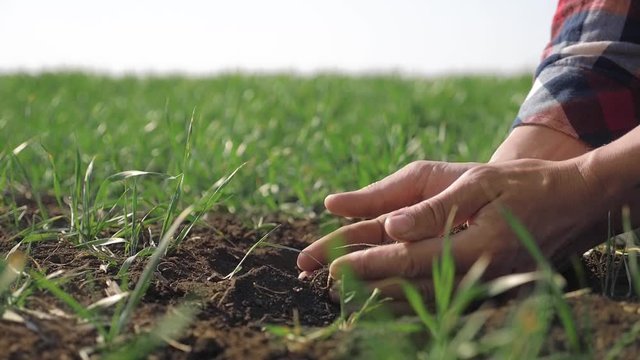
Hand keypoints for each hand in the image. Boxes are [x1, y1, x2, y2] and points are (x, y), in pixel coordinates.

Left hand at [297, 158, 606, 300]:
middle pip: (408, 285)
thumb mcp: (479, 183)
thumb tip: (391, 227)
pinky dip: (407, 296)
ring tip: (342, 289)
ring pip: (420, 297)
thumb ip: (434, 209)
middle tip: (323, 280)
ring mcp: (483, 285)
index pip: (406, 260)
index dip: (366, 265)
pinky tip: (383, 292)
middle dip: (362, 283)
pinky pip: (439, 296)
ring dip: (379, 293)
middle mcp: (475, 274)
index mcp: (472, 246)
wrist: (571, 203)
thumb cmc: (524, 186)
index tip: (331, 266)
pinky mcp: (486, 286)